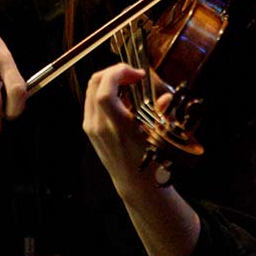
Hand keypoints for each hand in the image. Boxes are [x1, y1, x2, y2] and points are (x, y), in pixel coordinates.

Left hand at [82, 62, 158, 194]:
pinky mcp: (89, 128)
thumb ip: (160, 114)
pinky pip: (92, 100)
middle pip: (95, 83)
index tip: (138, 74)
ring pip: (91, 89)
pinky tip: (122, 96)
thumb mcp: (159, 138)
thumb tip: (165, 97)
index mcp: (115, 127)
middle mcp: (98, 125)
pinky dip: (104, 90)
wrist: (134, 184)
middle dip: (115, 71)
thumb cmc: (149, 164)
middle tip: (134, 75)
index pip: (104, 91)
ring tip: (130, 83)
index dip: (119, 73)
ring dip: (109, 79)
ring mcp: (91, 126)